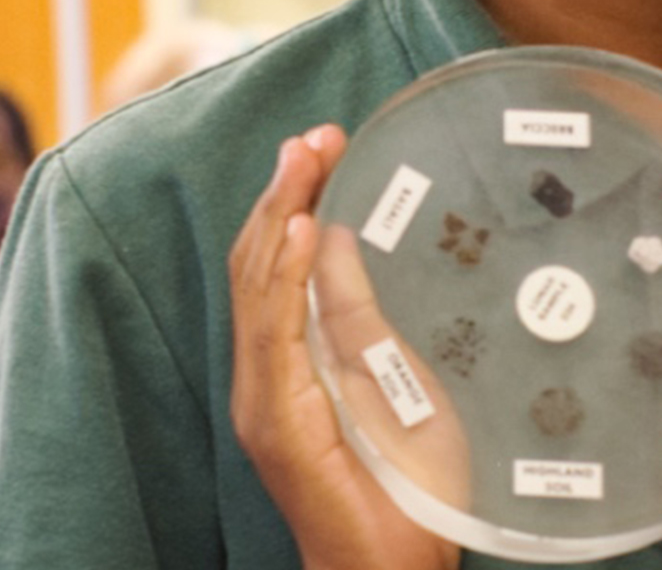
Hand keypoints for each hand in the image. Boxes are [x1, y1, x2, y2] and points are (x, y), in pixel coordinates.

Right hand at [229, 126, 459, 569]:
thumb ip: (358, 311)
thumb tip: (342, 237)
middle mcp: (263, 372)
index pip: (277, 261)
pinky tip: (307, 231)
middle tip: (315, 134)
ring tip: (306, 159)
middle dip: (286, 192)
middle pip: (260, 263)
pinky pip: (275, 333)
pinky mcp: (278, 420)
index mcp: (286, 358)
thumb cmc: (402, 484)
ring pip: (259, 287)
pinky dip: (288, 276)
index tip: (323, 143)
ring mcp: (264, 396)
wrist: (392, 566)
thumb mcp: (393, 373)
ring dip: (285, 215)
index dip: (293, 198)